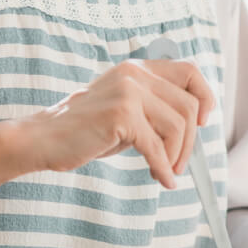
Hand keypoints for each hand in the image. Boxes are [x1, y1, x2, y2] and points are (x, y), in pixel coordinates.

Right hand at [22, 58, 214, 188]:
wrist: (43, 138)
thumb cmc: (85, 129)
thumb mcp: (124, 109)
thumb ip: (154, 108)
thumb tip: (193, 126)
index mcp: (137, 69)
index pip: (189, 72)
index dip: (204, 97)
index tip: (202, 122)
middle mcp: (134, 74)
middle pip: (188, 106)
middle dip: (189, 141)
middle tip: (177, 163)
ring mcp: (127, 92)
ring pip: (177, 126)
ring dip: (176, 156)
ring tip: (164, 171)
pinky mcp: (120, 115)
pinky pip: (156, 147)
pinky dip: (163, 168)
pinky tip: (160, 179)